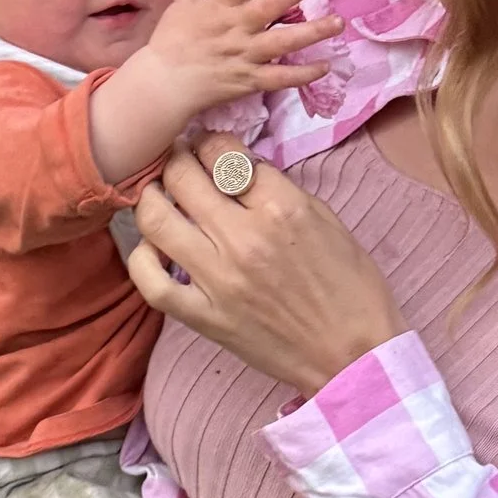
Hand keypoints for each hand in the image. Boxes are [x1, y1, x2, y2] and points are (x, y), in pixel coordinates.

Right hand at [90, 0, 337, 180]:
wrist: (164, 85)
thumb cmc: (171, 43)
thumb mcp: (179, 7)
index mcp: (218, 8)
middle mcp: (236, 29)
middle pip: (270, 6)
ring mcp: (245, 55)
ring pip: (284, 42)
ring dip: (313, 32)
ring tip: (338, 22)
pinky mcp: (250, 80)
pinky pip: (281, 78)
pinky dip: (304, 74)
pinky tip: (326, 65)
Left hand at [125, 142, 404, 395]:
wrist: (355, 356)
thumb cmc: (350, 288)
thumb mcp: (326, 220)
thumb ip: (277, 189)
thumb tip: (235, 168)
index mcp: (282, 209)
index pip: (223, 152)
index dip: (210, 141)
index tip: (208, 146)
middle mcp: (244, 239)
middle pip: (182, 176)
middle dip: (177, 158)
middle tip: (181, 162)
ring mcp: (219, 280)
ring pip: (155, 219)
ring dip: (152, 198)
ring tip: (162, 197)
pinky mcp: (204, 318)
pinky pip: (150, 282)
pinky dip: (142, 258)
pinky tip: (154, 248)